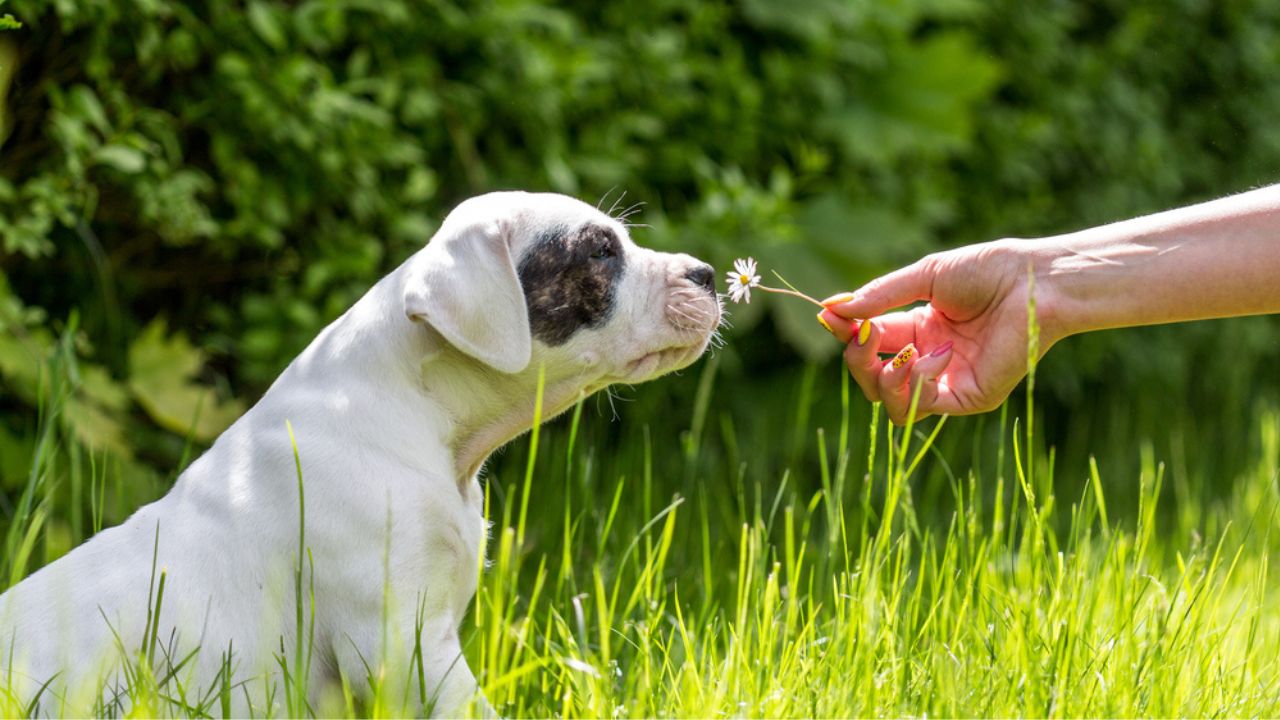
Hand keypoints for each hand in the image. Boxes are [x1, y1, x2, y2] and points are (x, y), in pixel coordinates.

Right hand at [818, 239, 1056, 424]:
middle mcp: (929, 358)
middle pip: (871, 379)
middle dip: (858, 359)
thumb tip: (830, 308)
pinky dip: (917, 381)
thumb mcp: (924, 277)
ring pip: (890, 404)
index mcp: (918, 329)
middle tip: (862, 335)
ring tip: (904, 352)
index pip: (868, 343)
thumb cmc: (987, 271)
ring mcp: (947, 381)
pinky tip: (936, 354)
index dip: (846, 333)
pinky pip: (922, 406)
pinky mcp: (968, 397)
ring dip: (884, 378)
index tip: (829, 316)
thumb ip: (879, 296)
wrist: (1034, 281)